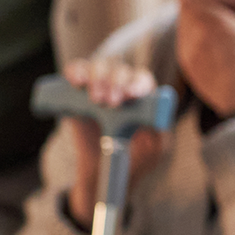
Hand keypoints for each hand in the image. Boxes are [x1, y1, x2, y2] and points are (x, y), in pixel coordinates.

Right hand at [61, 58, 165, 227]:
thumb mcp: (153, 149)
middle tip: (110, 103)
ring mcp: (99, 84)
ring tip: (96, 100)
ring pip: (99, 66)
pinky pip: (76, 70)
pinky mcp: (76, 90)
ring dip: (98, 78)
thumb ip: (158, 135)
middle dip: (116, 83)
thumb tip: (158, 122)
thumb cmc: (134, 156)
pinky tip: (76, 82)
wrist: (103, 167)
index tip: (131, 96)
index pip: (143, 80)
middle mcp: (122, 84)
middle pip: (121, 71)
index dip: (137, 84)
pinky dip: (75, 71)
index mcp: (144, 95)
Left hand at [176, 0, 234, 117]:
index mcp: (216, 21)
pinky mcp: (186, 64)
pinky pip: (184, 39)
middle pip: (184, 5)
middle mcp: (196, 33)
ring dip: (190, 13)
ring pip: (183, 22)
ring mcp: (189, 49)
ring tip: (204, 10)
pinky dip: (190, 31)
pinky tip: (205, 34)